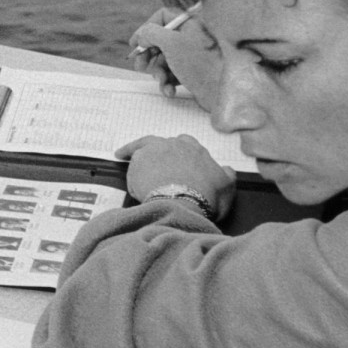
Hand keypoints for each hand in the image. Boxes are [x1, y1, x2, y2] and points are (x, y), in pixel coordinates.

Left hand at [117, 134, 235, 219]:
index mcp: (195, 149)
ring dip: (137, 148)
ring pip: (145, 146)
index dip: (180, 153)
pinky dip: (127, 156)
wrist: (183, 203)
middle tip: (153, 160)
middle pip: (164, 143)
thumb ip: (227, 175)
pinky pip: (132, 159)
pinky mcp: (139, 160)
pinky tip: (120, 157)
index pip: (186, 144)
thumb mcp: (227, 187)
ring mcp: (156, 150)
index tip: (177, 159)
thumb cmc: (206, 197)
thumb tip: (227, 169)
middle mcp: (175, 145)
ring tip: (126, 152)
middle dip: (160, 151)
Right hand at [129, 8, 220, 108]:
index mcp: (191, 22)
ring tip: (162, 82)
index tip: (135, 44)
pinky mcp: (194, 71)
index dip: (146, 29)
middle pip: (161, 40)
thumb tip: (142, 35)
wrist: (224, 91)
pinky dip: (168, 82)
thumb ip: (151, 33)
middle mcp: (193, 36)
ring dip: (159, 73)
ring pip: (165, 59)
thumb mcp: (171, 42)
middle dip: (149, 55)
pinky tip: (170, 91)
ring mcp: (193, 54)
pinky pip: (174, 73)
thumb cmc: (199, 63)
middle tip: (140, 67)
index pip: (162, 16)